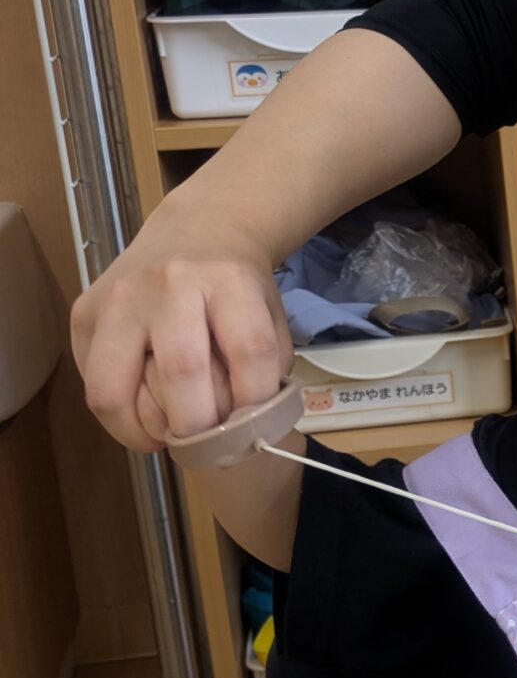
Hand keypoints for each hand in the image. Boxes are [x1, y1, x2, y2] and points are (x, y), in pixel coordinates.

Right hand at [74, 214, 290, 452]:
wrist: (197, 229)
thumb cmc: (237, 286)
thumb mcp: (270, 314)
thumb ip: (268, 369)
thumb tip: (250, 433)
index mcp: (228, 280)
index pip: (250, 352)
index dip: (255, 405)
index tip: (254, 431)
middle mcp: (169, 283)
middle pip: (181, 374)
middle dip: (198, 429)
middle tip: (208, 448)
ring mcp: (118, 298)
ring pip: (116, 390)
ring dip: (144, 432)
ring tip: (168, 439)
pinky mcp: (84, 314)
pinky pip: (93, 385)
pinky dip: (119, 417)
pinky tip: (144, 416)